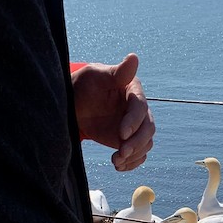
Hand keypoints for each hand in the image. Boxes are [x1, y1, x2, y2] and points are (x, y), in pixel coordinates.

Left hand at [71, 53, 154, 170]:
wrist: (74, 106)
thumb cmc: (83, 86)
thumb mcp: (96, 76)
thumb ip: (117, 72)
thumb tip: (134, 57)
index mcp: (134, 92)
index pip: (140, 108)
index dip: (133, 122)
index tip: (121, 134)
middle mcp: (139, 110)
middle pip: (148, 129)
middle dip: (137, 143)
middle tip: (121, 152)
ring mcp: (135, 127)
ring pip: (145, 144)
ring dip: (133, 155)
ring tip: (115, 161)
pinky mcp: (130, 141)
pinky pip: (138, 155)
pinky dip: (131, 163)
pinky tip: (118, 165)